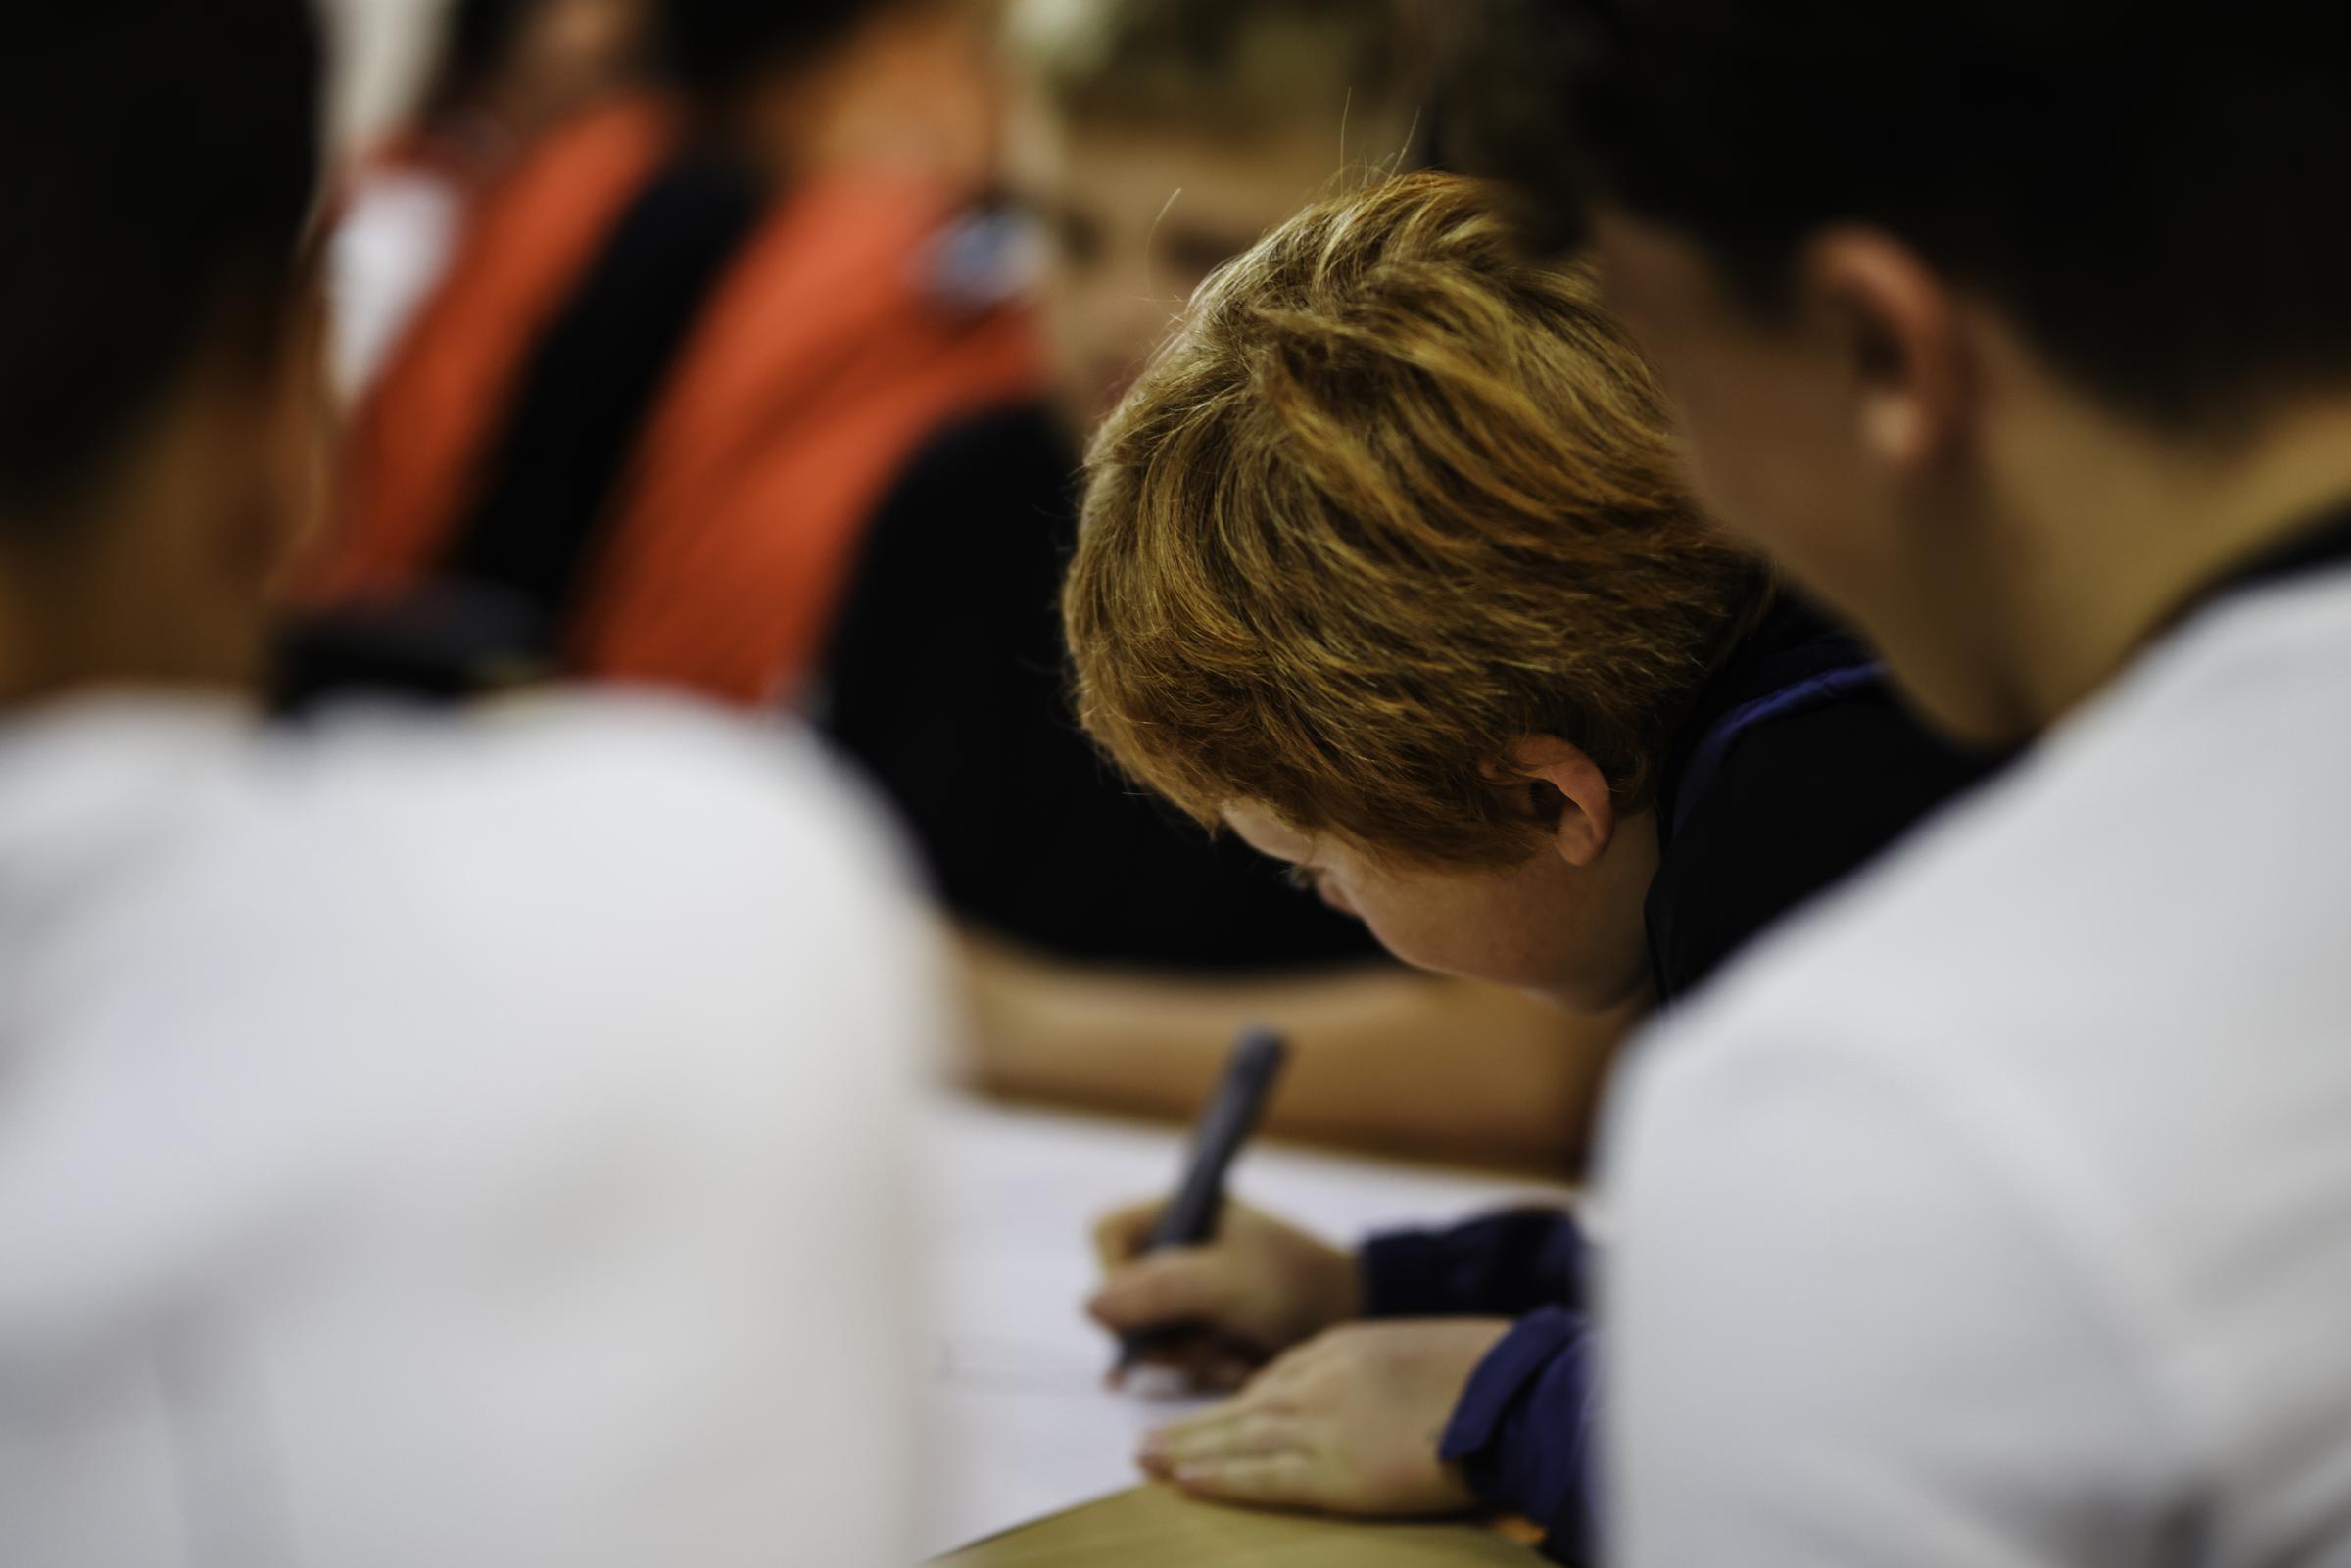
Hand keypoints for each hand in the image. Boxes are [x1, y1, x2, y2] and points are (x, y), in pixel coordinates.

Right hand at [1087, 1199, 1359, 1387]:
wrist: (1354, 1315)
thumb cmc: (1295, 1282)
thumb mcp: (1227, 1281)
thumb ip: (1159, 1290)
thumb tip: (1088, 1305)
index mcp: (1180, 1210)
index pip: (1107, 1234)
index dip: (1112, 1275)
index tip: (1143, 1313)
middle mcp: (1177, 1246)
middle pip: (1121, 1294)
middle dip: (1161, 1332)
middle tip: (1202, 1344)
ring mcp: (1188, 1288)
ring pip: (1146, 1334)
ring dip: (1186, 1355)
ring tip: (1232, 1354)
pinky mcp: (1202, 1325)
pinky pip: (1175, 1355)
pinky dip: (1203, 1365)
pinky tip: (1238, 1364)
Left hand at [1137, 1319, 1512, 1516]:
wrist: (1514, 1390)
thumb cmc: (1486, 1374)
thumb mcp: (1419, 1354)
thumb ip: (1379, 1377)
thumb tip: (1374, 1407)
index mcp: (1343, 1347)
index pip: (1277, 1376)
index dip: (1239, 1404)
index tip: (1214, 1420)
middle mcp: (1322, 1381)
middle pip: (1242, 1406)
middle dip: (1192, 1426)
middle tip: (1145, 1443)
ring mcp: (1326, 1426)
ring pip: (1239, 1439)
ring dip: (1186, 1450)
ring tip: (1145, 1461)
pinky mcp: (1338, 1473)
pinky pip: (1266, 1478)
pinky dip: (1223, 1480)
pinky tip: (1187, 1483)